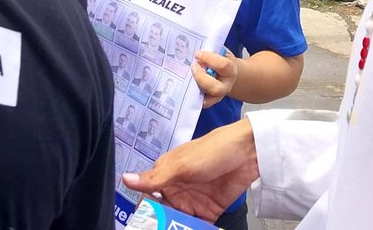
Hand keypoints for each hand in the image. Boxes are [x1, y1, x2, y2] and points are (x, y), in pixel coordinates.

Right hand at [122, 120, 259, 221]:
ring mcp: (192, 201)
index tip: (144, 224)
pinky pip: (198, 226)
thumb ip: (154, 178)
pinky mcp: (209, 210)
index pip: (148, 198)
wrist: (247, 153)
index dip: (145, 212)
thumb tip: (125, 178)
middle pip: (163, 214)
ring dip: (178, 227)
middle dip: (162, 224)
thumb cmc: (211, 150)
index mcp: (165, 175)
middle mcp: (176, 189)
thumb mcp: (180, 165)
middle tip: (165, 229)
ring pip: (179, 222)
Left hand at [192, 48, 237, 107]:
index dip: (209, 59)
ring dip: (195, 88)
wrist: (227, 74)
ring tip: (188, 77)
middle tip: (193, 67)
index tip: (197, 54)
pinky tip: (184, 87)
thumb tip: (197, 52)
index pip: (223, 66)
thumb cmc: (221, 60)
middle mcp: (225, 86)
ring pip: (207, 99)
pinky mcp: (208, 101)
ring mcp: (217, 96)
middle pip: (215, 88)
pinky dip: (192, 97)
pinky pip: (200, 103)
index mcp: (231, 71)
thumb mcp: (220, 52)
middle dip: (201, 77)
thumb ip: (212, 51)